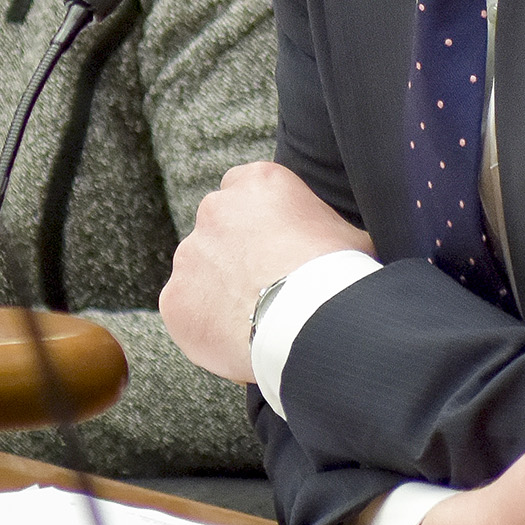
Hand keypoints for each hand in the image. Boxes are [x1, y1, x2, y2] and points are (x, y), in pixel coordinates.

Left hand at [159, 161, 374, 381]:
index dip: (260, 225)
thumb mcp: (349, 236)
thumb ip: (325, 229)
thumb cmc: (341, 277)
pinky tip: (236, 342)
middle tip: (267, 289)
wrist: (314, 323)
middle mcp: (215, 209)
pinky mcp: (174, 298)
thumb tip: (335, 244)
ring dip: (220, 291)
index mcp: (258, 182)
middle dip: (236, 256)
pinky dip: (204, 326)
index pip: (245, 192)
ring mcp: (190, 254)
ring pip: (200, 272)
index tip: (274, 251)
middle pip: (219, 231)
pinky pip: (185, 312)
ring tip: (257, 322)